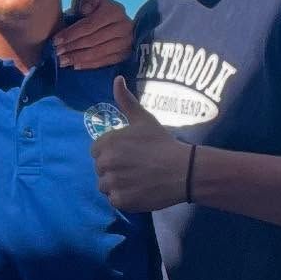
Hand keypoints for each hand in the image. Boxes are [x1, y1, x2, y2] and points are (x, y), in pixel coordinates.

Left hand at [54, 0, 134, 69]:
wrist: (106, 16)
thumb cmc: (92, 4)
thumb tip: (86, 10)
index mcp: (115, 10)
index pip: (89, 25)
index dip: (71, 34)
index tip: (56, 41)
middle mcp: (125, 26)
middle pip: (93, 40)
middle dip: (72, 47)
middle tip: (57, 53)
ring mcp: (127, 41)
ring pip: (99, 52)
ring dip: (78, 58)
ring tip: (63, 61)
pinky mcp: (126, 53)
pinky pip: (106, 61)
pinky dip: (90, 64)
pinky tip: (76, 66)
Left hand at [90, 78, 189, 210]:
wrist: (183, 169)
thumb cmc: (162, 142)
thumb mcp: (143, 119)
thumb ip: (126, 101)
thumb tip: (117, 79)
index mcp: (106, 143)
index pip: (96, 151)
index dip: (112, 153)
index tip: (128, 154)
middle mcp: (105, 163)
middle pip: (100, 169)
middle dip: (114, 168)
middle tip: (136, 167)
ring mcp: (112, 183)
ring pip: (105, 186)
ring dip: (117, 184)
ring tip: (137, 179)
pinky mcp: (120, 200)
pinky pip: (114, 200)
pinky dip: (125, 197)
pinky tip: (140, 190)